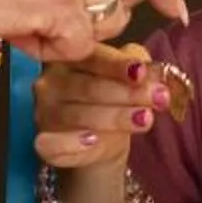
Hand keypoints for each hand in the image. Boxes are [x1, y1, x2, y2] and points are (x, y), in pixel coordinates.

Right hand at [34, 44, 159, 169]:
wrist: (98, 143)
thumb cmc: (112, 102)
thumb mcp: (128, 80)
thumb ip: (139, 67)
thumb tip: (154, 70)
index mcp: (70, 58)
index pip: (93, 57)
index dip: (119, 65)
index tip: (143, 73)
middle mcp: (51, 83)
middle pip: (88, 87)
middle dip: (126, 94)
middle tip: (158, 98)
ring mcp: (44, 113)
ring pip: (77, 115)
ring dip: (113, 118)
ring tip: (144, 119)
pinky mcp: (43, 144)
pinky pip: (52, 145)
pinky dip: (72, 143)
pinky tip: (93, 141)